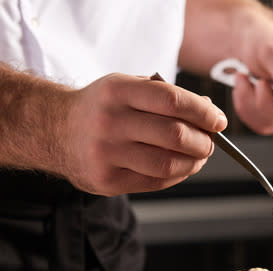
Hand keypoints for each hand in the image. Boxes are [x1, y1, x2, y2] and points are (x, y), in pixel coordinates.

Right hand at [62, 73, 226, 195]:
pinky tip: (181, 167)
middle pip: (174, 135)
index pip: (172, 101)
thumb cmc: (101, 107)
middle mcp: (110, 122)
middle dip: (203, 141)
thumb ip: (165, 96)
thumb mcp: (127, 88)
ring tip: (199, 156)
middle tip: (210, 142)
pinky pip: (155, 182)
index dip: (203, 113)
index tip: (219, 121)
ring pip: (168, 163)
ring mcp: (106, 154)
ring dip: (194, 162)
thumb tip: (208, 111)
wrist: (53, 130)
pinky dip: (177, 175)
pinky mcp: (106, 181)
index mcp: (117, 91)